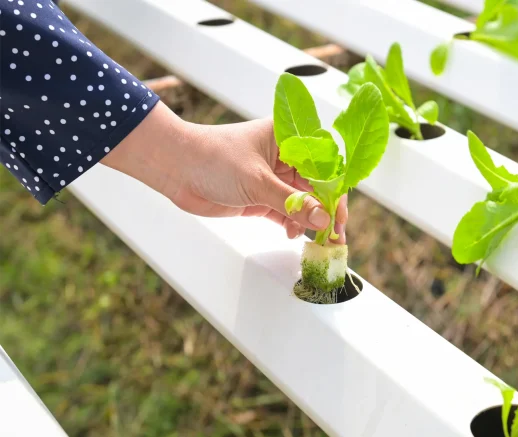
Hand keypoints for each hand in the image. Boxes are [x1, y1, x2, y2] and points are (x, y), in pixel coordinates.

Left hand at [102, 102, 346, 241]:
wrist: (175, 167)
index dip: (336, 190)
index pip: (325, 165)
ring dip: (310, 221)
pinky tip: (294, 234)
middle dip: (326, 211)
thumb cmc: (212, 157)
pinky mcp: (261, 196)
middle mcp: (286, 156)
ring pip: (303, 201)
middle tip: (334, 235)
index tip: (339, 215)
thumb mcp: (257, 181)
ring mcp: (274, 177)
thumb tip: (322, 220)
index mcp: (289, 138)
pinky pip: (286, 212)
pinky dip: (292, 224)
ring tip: (317, 240)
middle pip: (317, 186)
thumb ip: (292, 203)